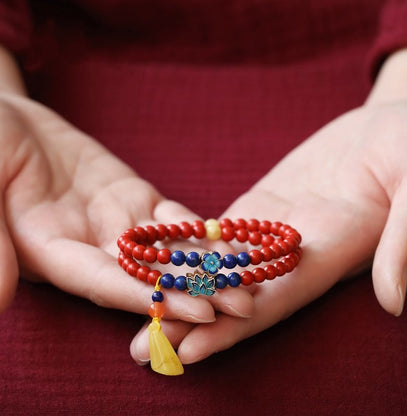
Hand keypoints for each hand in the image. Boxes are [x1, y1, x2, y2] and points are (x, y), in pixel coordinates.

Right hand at [0, 92, 254, 322]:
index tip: (196, 312)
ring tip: (248, 277)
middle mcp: (88, 247)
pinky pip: (169, 218)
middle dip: (194, 292)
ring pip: (165, 250)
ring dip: (206, 265)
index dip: (150, 299)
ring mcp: (115, 222)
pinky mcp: (133, 198)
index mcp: (48, 252)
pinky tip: (230, 238)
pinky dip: (198, 229)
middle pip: (147, 277)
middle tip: (242, 306)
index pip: (106, 285)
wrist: (6, 116)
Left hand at [131, 97, 406, 363]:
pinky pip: (220, 227)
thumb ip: (406, 242)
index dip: (232, 330)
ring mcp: (275, 228)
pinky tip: (152, 252)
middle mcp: (297, 252)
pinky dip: (187, 240)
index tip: (188, 353)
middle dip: (189, 322)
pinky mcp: (262, 204)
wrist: (395, 127)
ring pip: (219, 263)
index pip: (275, 304)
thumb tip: (392, 302)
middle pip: (235, 295)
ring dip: (179, 285)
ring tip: (133, 305)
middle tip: (139, 349)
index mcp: (333, 255)